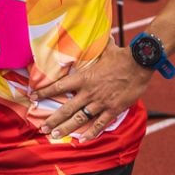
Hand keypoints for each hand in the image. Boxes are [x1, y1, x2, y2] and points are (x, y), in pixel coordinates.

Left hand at [29, 46, 152, 141]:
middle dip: (52, 119)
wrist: (140, 64)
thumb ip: (98, 45)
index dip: (44, 92)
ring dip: (66, 129)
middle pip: (66, 109)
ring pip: (79, 119)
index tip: (33, 97)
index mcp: (84, 78)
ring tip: (55, 135)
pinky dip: (91, 133)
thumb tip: (99, 33)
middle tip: (41, 128)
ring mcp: (100, 103)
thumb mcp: (105, 49)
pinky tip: (82, 141)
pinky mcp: (113, 109)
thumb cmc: (122, 56)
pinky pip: (99, 124)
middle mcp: (89, 92)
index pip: (59, 86)